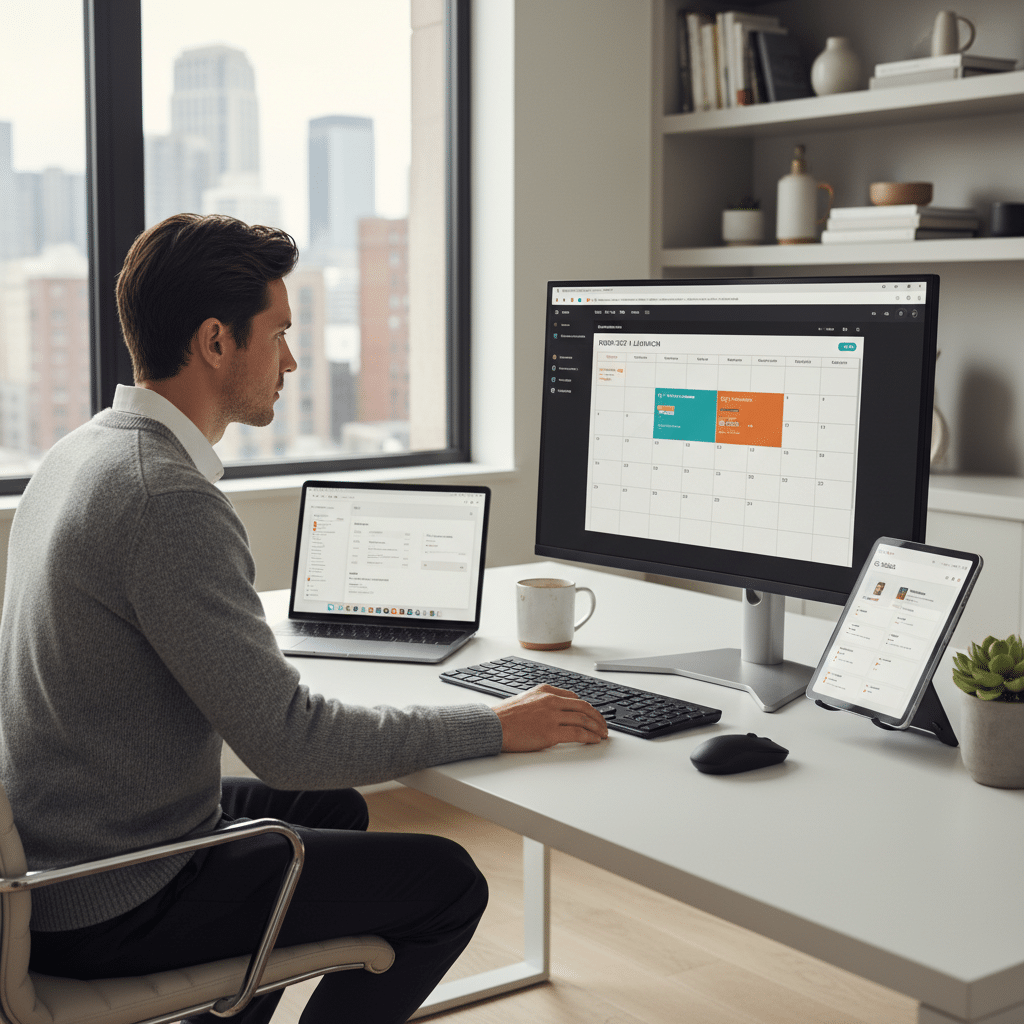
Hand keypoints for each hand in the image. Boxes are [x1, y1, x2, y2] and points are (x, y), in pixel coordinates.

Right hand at [494, 684, 608, 750]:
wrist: (493, 725)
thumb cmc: (505, 716)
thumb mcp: (525, 699)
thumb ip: (542, 702)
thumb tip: (556, 711)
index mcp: (545, 691)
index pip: (574, 698)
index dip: (588, 708)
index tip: (593, 714)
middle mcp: (551, 700)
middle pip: (584, 707)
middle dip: (598, 717)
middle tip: (604, 725)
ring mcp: (552, 716)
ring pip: (584, 720)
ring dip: (597, 728)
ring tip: (602, 734)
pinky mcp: (551, 732)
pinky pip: (578, 733)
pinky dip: (590, 736)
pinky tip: (594, 740)